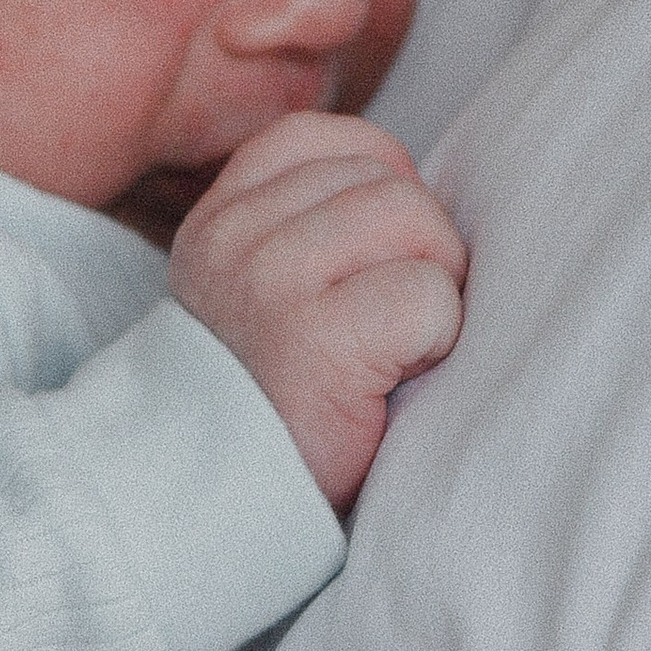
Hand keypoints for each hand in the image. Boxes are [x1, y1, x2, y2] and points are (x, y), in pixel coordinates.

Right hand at [171, 111, 465, 514]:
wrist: (215, 510)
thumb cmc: (271, 402)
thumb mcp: (263, 289)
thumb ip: (316, 225)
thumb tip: (425, 187)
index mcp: (224, 216)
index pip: (332, 140)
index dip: (384, 189)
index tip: (378, 262)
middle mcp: (238, 236)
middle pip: (390, 184)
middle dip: (422, 250)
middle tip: (395, 324)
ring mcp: (272, 281)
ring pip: (415, 222)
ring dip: (434, 290)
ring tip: (395, 350)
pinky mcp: (317, 339)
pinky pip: (427, 295)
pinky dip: (435, 339)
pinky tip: (395, 380)